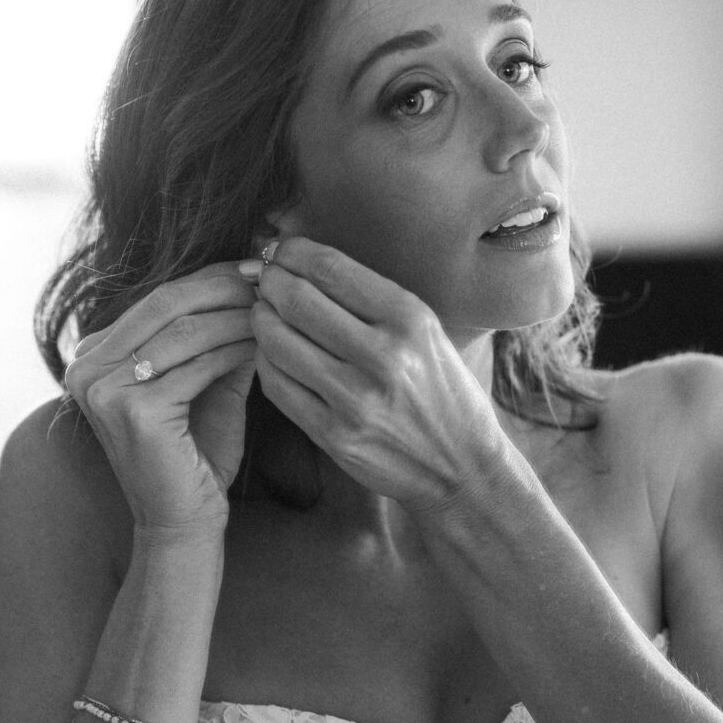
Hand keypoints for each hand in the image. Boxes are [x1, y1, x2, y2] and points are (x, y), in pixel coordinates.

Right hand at [62, 264, 257, 534]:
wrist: (184, 524)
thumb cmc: (197, 460)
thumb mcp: (207, 387)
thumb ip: (219, 342)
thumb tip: (254, 289)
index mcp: (94, 355)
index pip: (158, 299)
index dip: (209, 278)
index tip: (255, 268)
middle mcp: (86, 366)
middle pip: (167, 305)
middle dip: (224, 288)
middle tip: (269, 278)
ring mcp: (102, 388)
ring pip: (184, 332)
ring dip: (236, 316)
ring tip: (275, 309)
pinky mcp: (131, 409)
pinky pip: (195, 365)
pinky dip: (235, 350)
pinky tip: (265, 344)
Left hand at [249, 238, 517, 519]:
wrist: (462, 470)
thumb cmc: (442, 394)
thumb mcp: (427, 333)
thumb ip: (372, 300)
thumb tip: (301, 262)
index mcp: (410, 320)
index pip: (329, 268)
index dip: (291, 252)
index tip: (282, 253)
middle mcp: (384, 356)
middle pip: (295, 298)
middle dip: (270, 282)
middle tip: (267, 283)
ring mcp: (356, 400)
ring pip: (275, 340)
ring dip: (260, 320)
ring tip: (266, 316)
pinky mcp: (335, 436)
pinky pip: (276, 385)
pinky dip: (266, 361)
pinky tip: (275, 355)